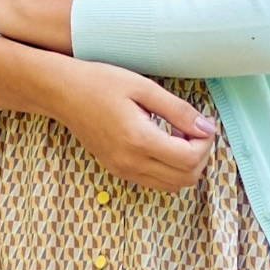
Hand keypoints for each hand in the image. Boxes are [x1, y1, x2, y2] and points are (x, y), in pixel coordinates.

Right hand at [0, 41, 217, 191]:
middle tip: (193, 129)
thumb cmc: (100, 83)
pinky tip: (163, 143)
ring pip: (173, 186)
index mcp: (138, 139)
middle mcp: (131, 162)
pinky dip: (169, 169)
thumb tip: (207, 128)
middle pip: (186, 178)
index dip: (205, 143)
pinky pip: (155, 182)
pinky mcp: (118, 170)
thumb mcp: (144, 87)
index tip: (201, 122)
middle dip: (200, 156)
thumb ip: (178, 110)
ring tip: (178, 136)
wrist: (62, 93)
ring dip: (186, 165)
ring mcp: (123, 170)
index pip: (190, 159)